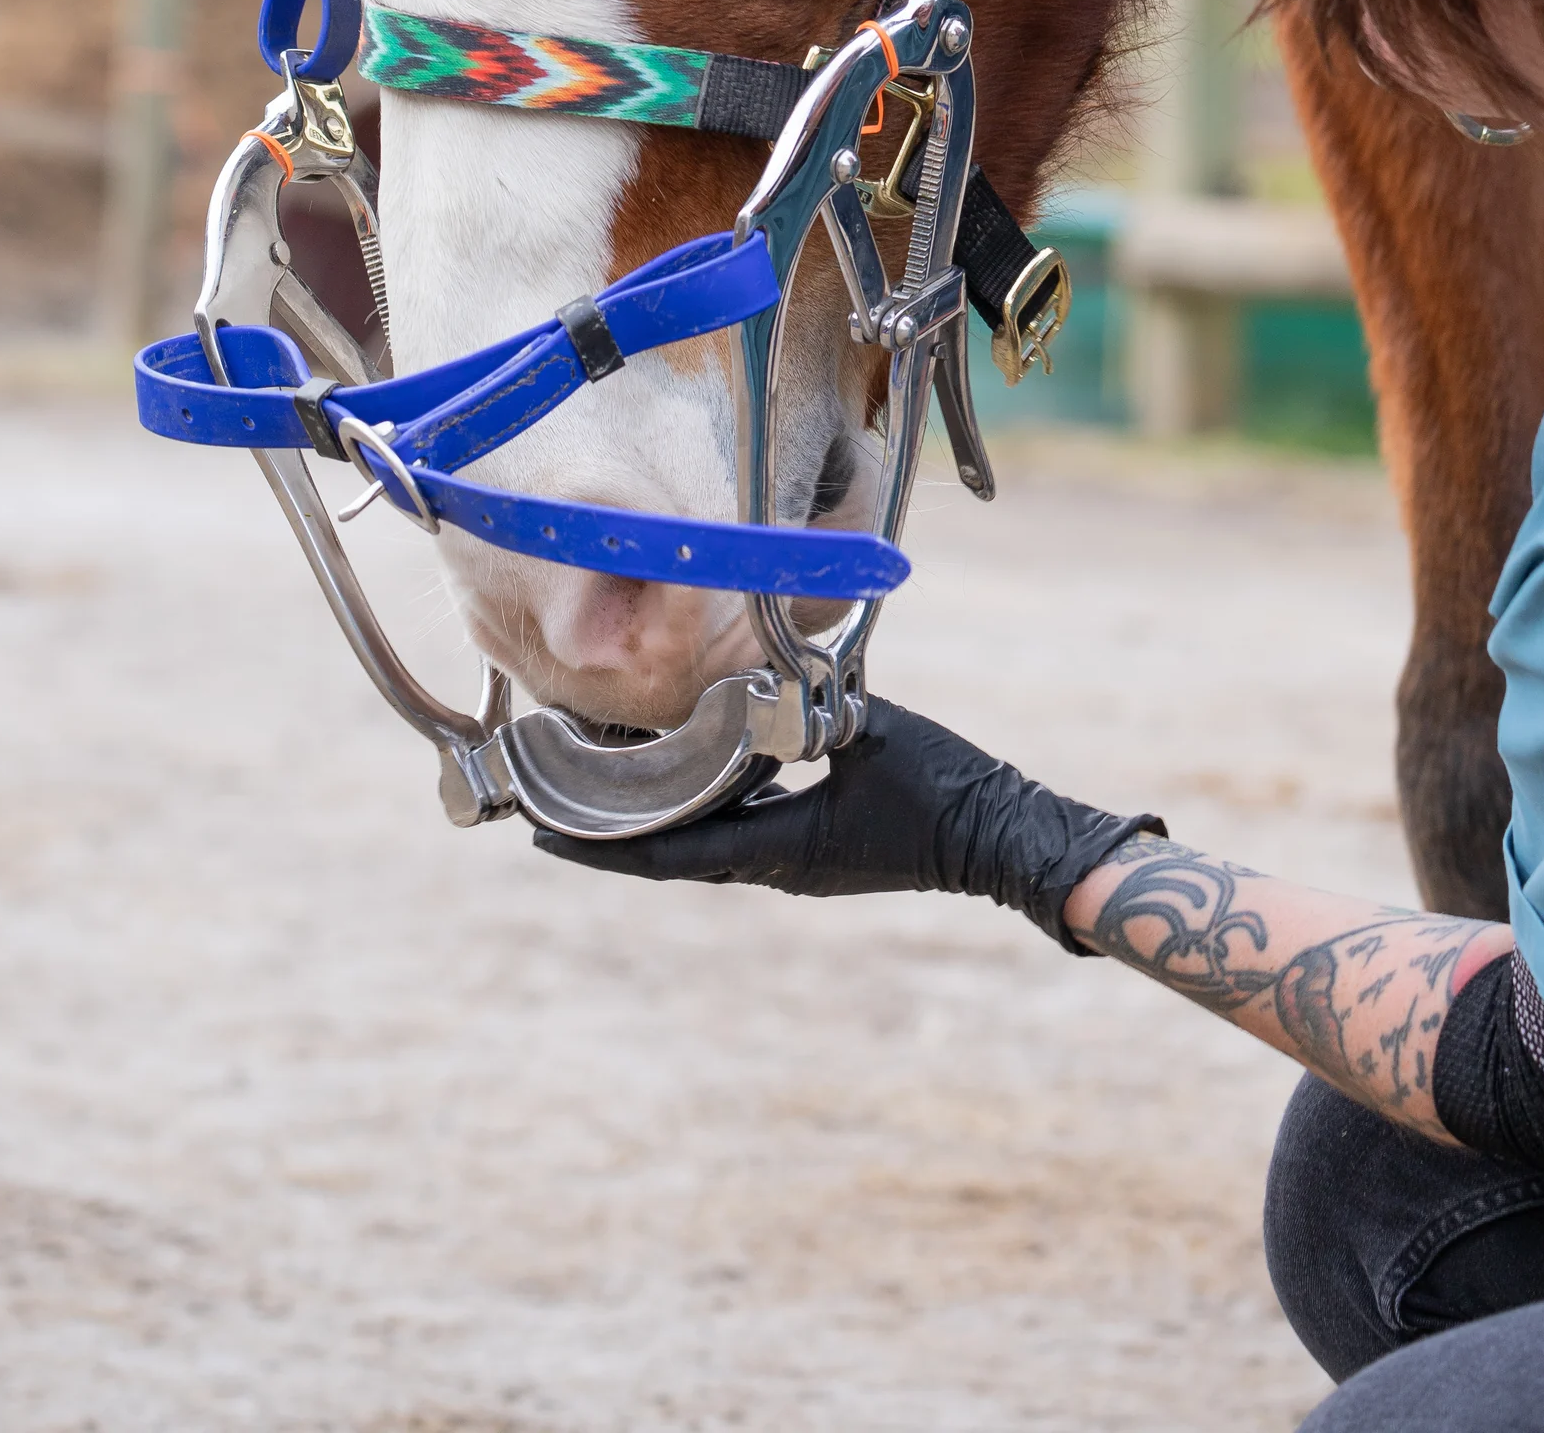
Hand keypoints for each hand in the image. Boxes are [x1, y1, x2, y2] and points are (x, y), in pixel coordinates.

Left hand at [533, 696, 1161, 951]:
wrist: (1002, 835)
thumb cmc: (943, 788)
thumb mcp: (869, 736)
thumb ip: (807, 708)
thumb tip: (759, 676)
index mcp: (779, 850)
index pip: (668, 854)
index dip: (600, 845)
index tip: (541, 832)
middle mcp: (776, 867)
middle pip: (671, 854)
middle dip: (610, 833)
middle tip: (548, 805)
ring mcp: (797, 865)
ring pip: (702, 845)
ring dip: (655, 820)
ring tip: (603, 784)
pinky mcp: (816, 852)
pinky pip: (738, 833)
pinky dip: (701, 807)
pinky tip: (688, 772)